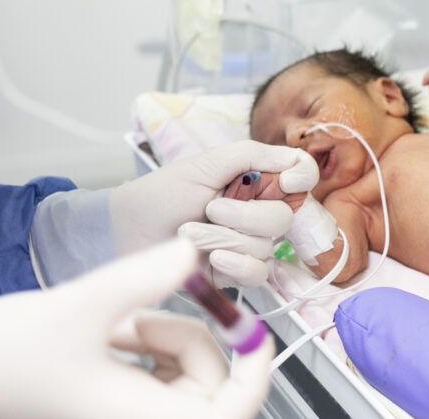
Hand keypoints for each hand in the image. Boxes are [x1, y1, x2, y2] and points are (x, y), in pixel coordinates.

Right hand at [0, 239, 274, 418]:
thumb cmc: (8, 353)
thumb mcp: (82, 305)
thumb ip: (142, 278)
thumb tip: (192, 252)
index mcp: (143, 417)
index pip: (229, 414)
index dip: (256, 376)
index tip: (255, 333)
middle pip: (209, 384)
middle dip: (185, 337)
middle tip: (136, 317)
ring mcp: (132, 410)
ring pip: (185, 371)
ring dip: (161, 336)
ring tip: (113, 323)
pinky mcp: (120, 396)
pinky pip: (159, 368)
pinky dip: (145, 341)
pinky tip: (110, 329)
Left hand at [112, 141, 319, 286]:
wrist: (127, 231)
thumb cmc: (161, 193)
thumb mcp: (204, 165)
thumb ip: (251, 156)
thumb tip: (295, 157)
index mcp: (252, 179)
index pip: (299, 176)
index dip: (301, 178)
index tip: (286, 180)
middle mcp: (255, 210)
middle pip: (285, 217)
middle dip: (245, 216)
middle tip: (211, 209)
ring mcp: (246, 243)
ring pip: (268, 247)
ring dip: (227, 239)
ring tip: (191, 233)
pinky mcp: (234, 272)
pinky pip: (258, 274)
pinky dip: (236, 265)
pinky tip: (212, 259)